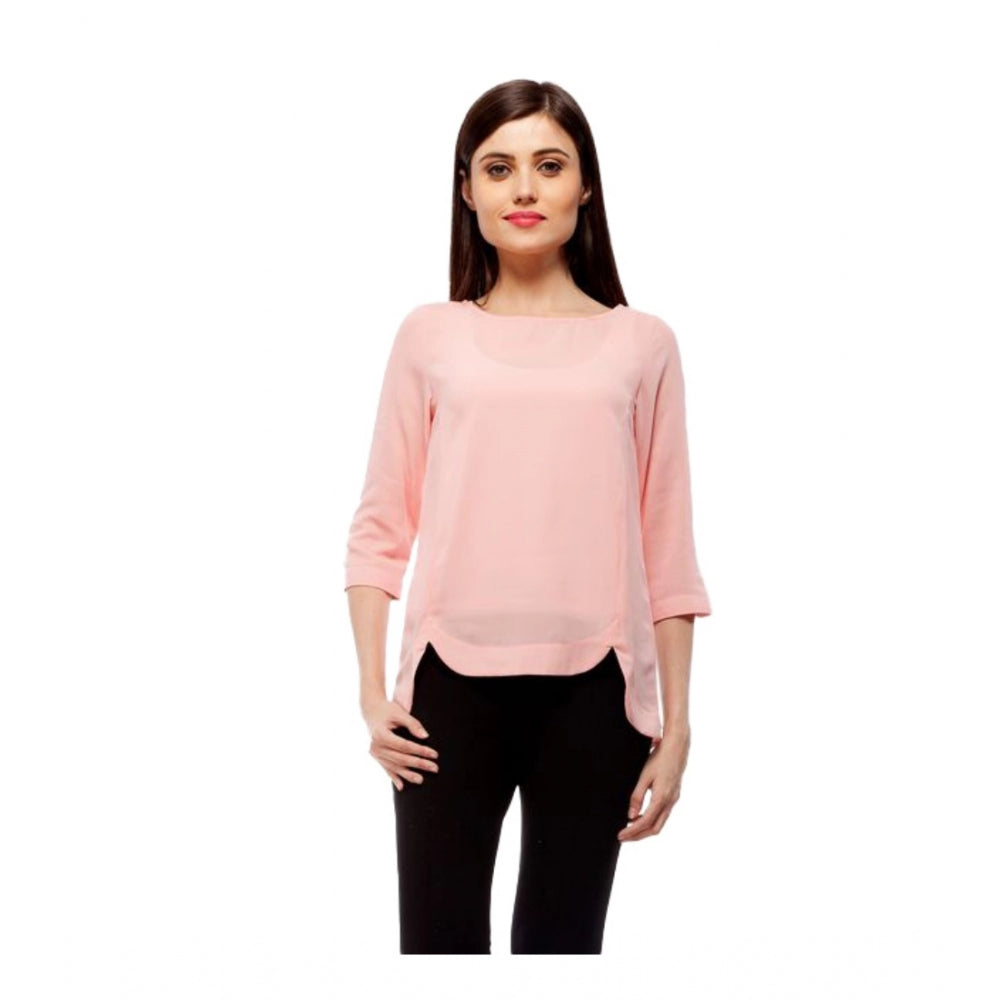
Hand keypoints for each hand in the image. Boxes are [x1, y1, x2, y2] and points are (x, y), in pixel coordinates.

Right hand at [361, 697, 439, 790]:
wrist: (371, 711)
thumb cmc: (387, 710)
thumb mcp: (400, 712)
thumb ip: (413, 724)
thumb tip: (425, 737)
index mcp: (381, 735)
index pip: (404, 746)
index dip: (420, 751)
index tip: (434, 754)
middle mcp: (376, 747)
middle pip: (401, 758)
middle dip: (419, 764)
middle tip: (434, 768)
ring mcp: (375, 754)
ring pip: (394, 766)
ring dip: (408, 774)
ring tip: (421, 780)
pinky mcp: (376, 757)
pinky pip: (386, 769)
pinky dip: (394, 778)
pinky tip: (402, 787)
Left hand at [618, 726, 690, 841]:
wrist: (677, 747)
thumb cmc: (660, 758)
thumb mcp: (644, 776)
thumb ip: (637, 796)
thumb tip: (631, 816)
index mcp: (661, 798)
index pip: (645, 822)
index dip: (632, 831)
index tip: (621, 835)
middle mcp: (670, 802)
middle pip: (654, 828)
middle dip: (638, 835)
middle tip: (623, 837)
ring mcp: (673, 800)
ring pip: (660, 823)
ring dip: (645, 829)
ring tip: (630, 829)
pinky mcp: (673, 796)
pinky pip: (663, 815)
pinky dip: (651, 820)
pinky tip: (641, 817)